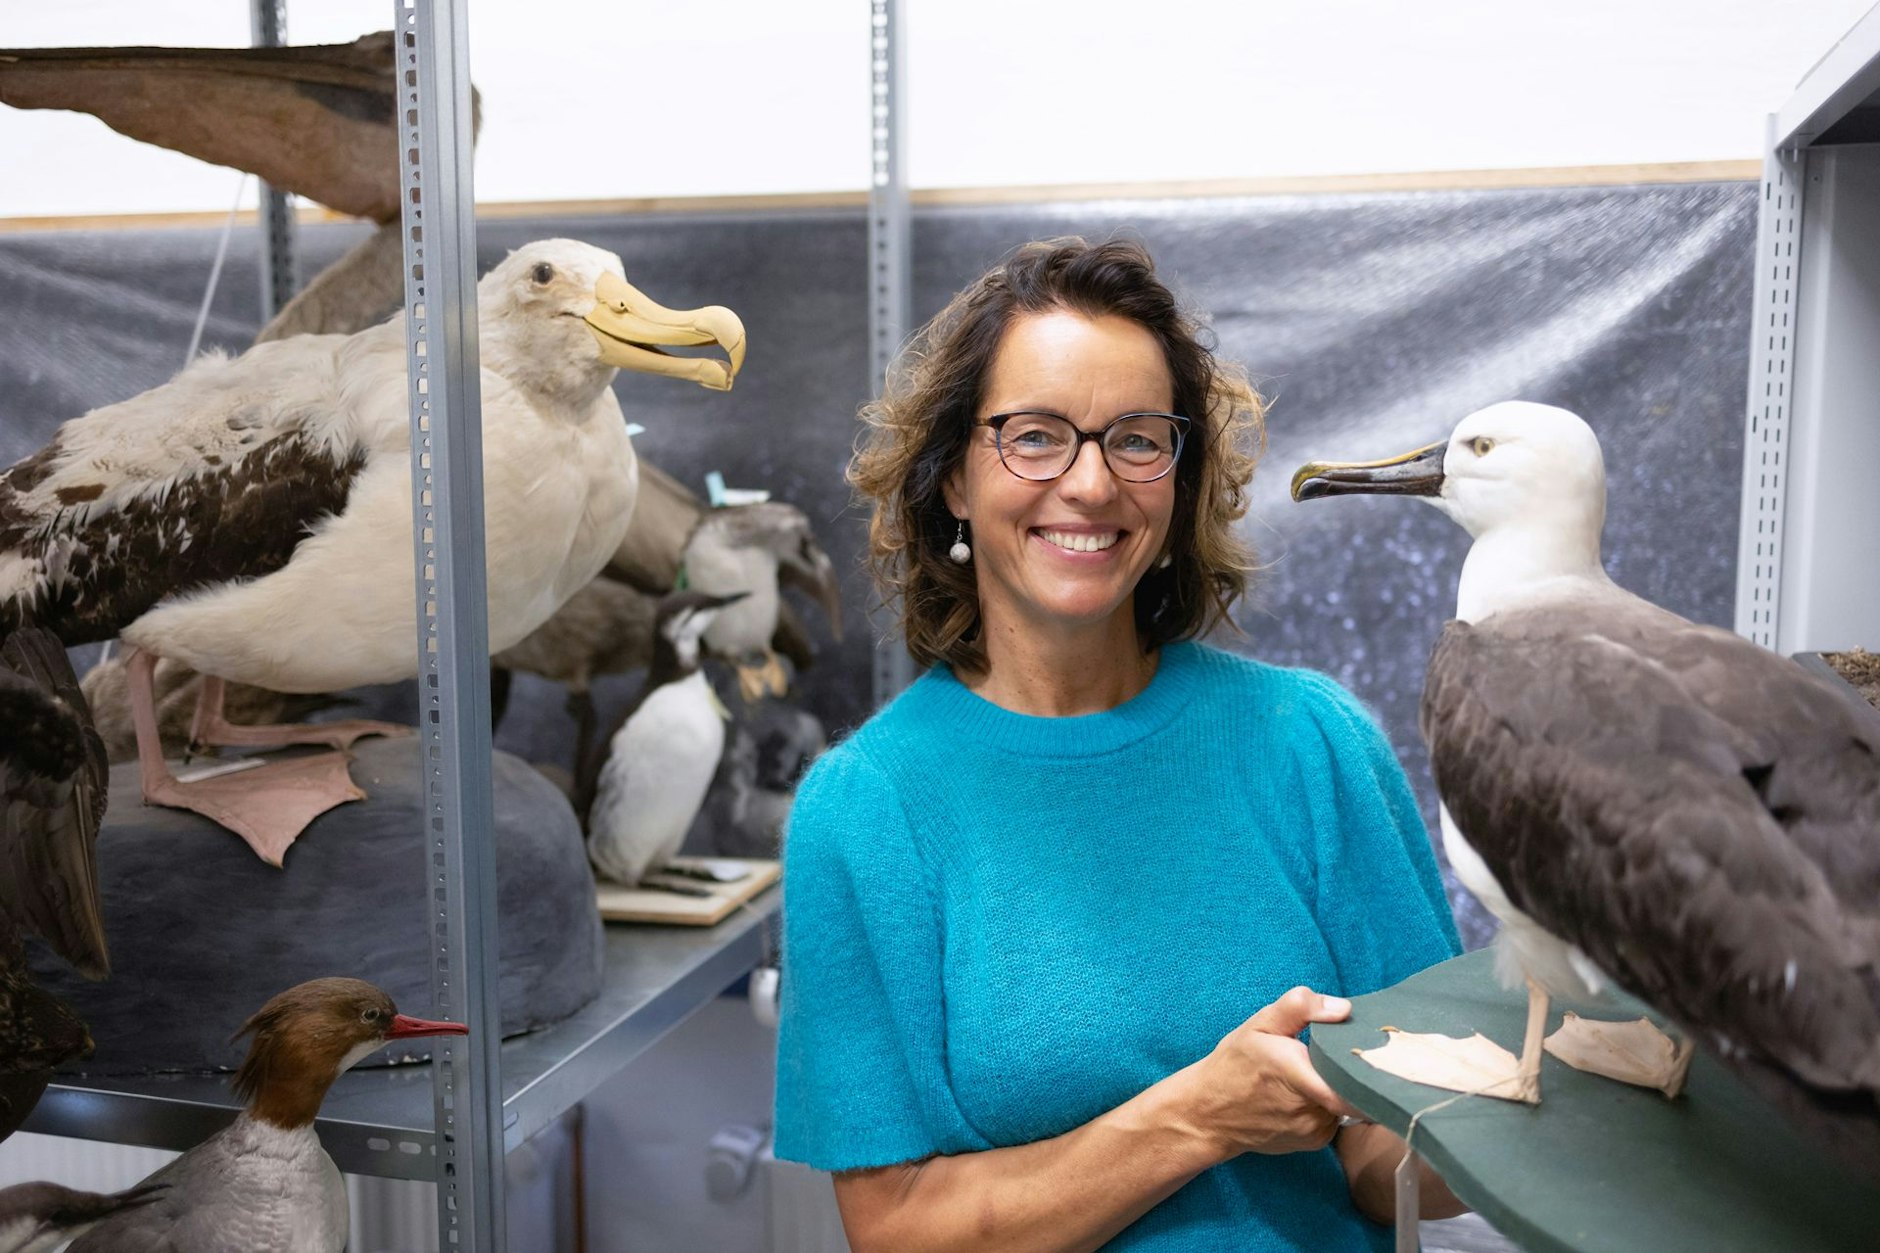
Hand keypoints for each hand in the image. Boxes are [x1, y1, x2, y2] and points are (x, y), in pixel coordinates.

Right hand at [1185, 986, 1360, 1158]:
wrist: (1208, 1114)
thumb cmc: (1233, 1066)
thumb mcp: (1259, 1025)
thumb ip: (1299, 1008)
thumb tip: (1343, 1008)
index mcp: (1299, 1074)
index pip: (1355, 1080)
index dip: (1370, 1065)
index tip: (1368, 1047)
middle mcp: (1311, 1109)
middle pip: (1354, 1087)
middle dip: (1350, 1069)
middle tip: (1338, 1052)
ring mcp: (1314, 1130)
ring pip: (1345, 1102)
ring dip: (1337, 1086)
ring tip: (1315, 1072)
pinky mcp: (1314, 1142)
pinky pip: (1335, 1117)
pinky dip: (1327, 1103)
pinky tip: (1306, 1093)